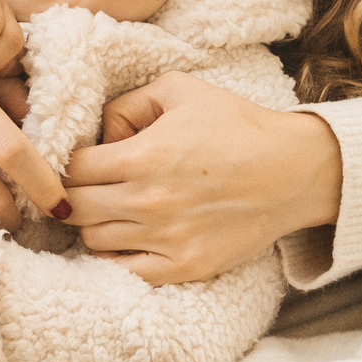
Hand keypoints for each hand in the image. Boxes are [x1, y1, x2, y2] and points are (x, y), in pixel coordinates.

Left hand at [60, 73, 343, 284]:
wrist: (296, 172)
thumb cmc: (238, 125)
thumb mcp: (179, 90)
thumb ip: (127, 104)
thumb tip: (100, 133)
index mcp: (144, 157)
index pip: (70, 169)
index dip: (65, 162)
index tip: (77, 159)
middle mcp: (149, 202)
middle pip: (73, 208)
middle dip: (70, 194)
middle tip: (83, 186)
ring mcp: (166, 240)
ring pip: (93, 241)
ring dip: (92, 223)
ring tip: (109, 207)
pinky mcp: (184, 267)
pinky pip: (124, 271)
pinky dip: (115, 255)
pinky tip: (126, 236)